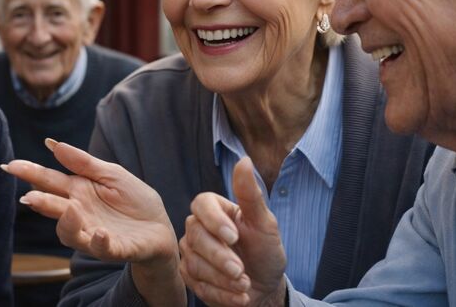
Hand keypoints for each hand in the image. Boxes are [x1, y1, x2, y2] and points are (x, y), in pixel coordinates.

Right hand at [1, 139, 186, 305]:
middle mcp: (80, 214)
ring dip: (67, 223)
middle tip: (30, 197)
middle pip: (54, 207)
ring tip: (70, 209)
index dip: (30, 174)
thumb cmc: (133, 199)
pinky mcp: (114, 248)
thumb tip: (52, 143)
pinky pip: (103, 249)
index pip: (49, 181)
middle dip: (41, 202)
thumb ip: (83, 162)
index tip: (10, 166)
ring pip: (71, 233)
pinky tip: (100, 232)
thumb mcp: (111, 173)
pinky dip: (100, 242)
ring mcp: (94, 233)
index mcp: (78, 191)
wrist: (159, 227)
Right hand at [180, 157, 287, 306]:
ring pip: (194, 263)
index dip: (214, 221)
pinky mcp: (189, 276)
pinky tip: (239, 296)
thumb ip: (251, 195)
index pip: (201, 204)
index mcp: (216, 209)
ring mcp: (191, 252)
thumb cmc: (265, 251)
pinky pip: (195, 285)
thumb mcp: (265, 224)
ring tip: (245, 285)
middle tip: (241, 271)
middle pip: (195, 236)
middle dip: (220, 257)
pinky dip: (220, 294)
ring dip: (222, 280)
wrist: (265, 287)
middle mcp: (198, 228)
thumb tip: (244, 161)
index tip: (234, 237)